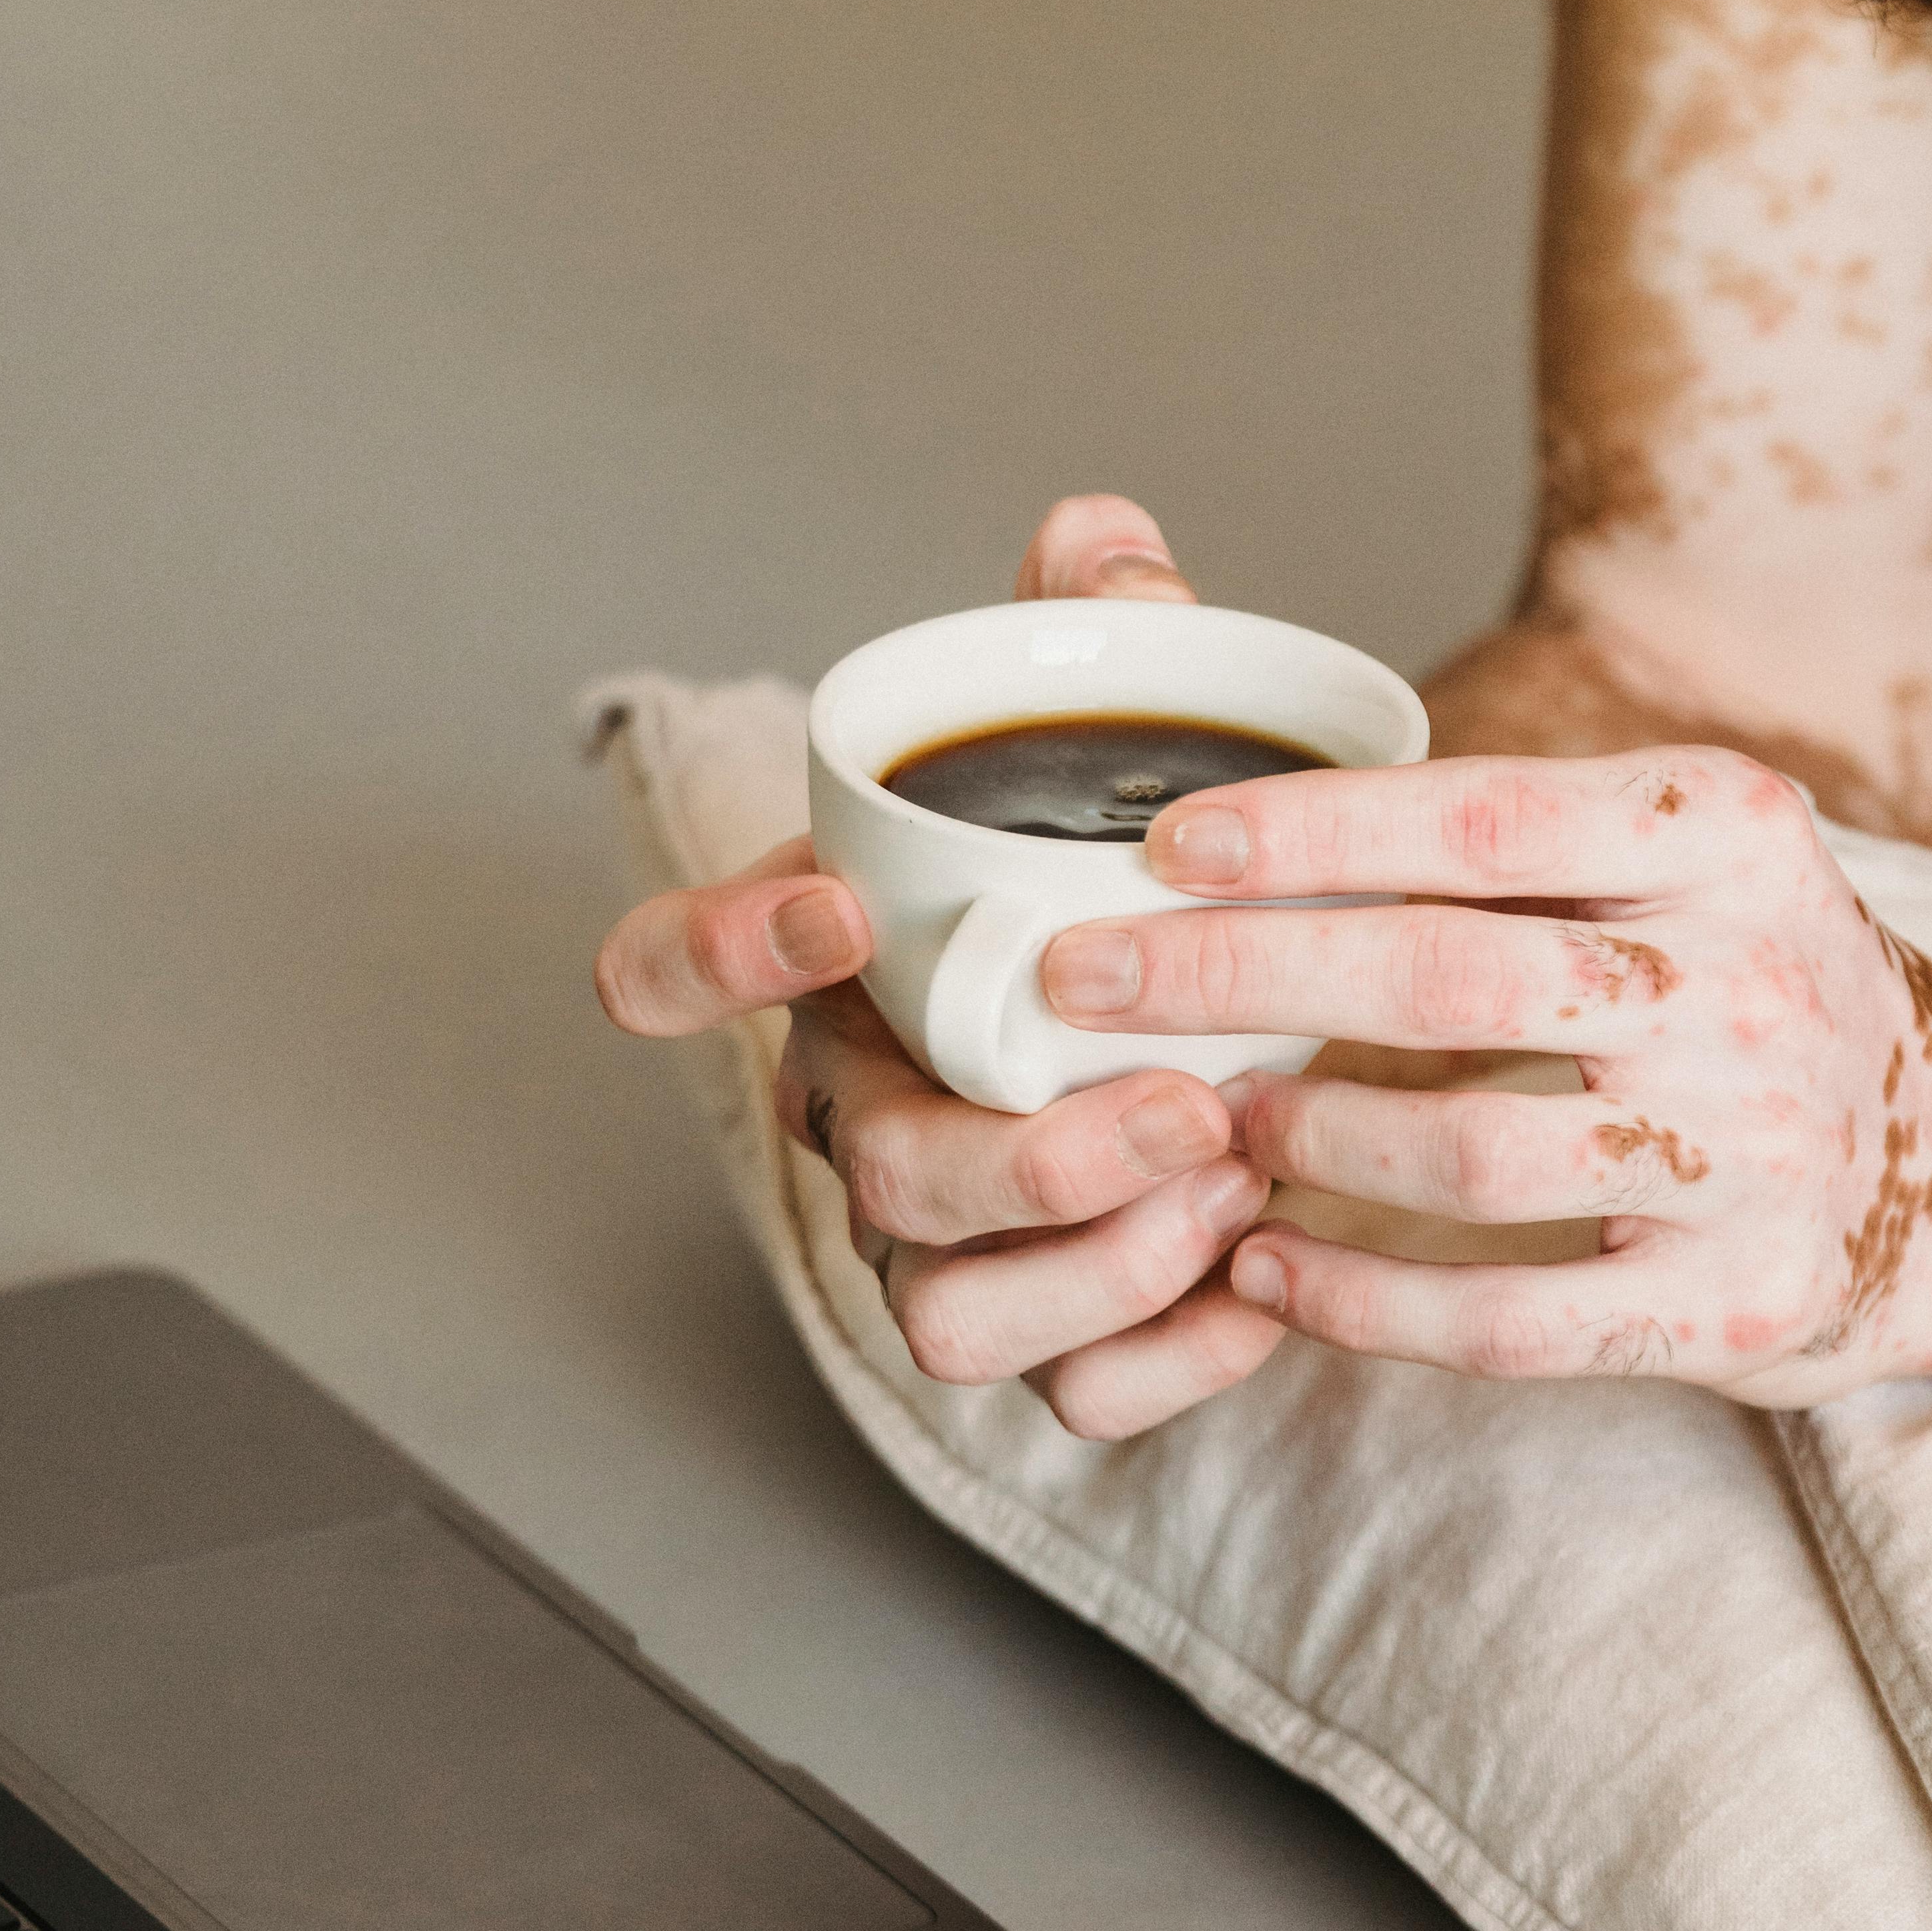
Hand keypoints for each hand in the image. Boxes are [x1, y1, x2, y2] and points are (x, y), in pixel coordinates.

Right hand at [593, 495, 1289, 1436]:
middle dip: (1019, 1157)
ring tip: (1229, 1179)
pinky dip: (1167, 1349)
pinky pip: (1068, 1391)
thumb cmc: (1130, 855)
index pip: (668, 968)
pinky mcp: (1048, 1325)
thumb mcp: (1122, 729)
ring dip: (1089, 1263)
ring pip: (943, 1314)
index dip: (720, 951)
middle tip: (1182, 1101)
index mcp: (829, 964)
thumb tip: (1103, 539)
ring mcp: (940, 1232)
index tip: (838, 905)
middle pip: (865, 1175)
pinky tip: (1263, 1274)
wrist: (1247, 982)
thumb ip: (1100, 626)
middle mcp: (859, 1110)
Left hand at [1041, 744, 1931, 1403]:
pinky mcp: (1737, 1302)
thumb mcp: (1680, 852)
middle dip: (1235, 979)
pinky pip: (1510, 1316)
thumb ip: (1504, 826)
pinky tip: (1271, 1269)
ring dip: (1299, 1141)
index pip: (1477, 823)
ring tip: (1199, 1125)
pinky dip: (1367, 1300)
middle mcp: (1751, 983)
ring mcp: (1752, 1154)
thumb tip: (1241, 801)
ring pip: (1466, 1151)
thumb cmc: (1749, 979)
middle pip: (1442, 979)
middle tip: (1083, 980)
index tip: (1159, 845)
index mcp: (1726, 836)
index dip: (1304, 832)